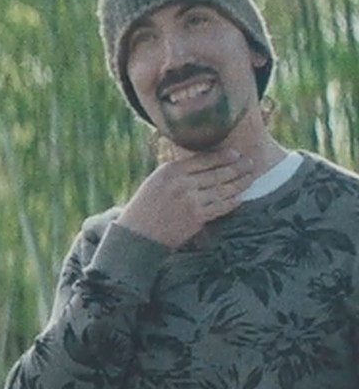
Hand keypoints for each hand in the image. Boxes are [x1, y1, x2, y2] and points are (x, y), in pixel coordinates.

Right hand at [116, 150, 255, 247]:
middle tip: (251, 164)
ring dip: (240, 183)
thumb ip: (177, 172)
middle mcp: (182, 183)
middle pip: (217, 173)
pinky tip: (240, 198)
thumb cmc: (145, 207)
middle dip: (238, 168)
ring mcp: (191, 201)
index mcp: (170, 171)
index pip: (204, 160)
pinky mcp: (197, 217)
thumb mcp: (155, 181)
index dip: (223, 157)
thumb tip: (202, 164)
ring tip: (250, 178)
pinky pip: (220, 207)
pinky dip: (232, 202)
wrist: (137, 233)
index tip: (236, 154)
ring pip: (223, 189)